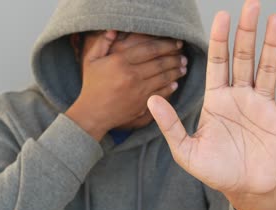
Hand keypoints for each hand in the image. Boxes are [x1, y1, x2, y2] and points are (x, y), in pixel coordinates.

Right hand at [66, 31, 187, 139]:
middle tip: (184, 55)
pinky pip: (161, 93)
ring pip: (163, 77)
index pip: (150, 49)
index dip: (167, 44)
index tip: (177, 42)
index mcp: (120, 61)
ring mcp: (138, 90)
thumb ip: (102, 43)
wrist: (92, 113)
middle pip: (160, 62)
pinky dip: (170, 87)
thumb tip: (114, 30)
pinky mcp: (142, 104)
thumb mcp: (91, 61)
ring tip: (184, 67)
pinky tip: (175, 83)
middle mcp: (131, 74)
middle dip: (175, 58)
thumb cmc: (92, 85)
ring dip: (176, 71)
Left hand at [147, 0, 275, 196]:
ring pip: (269, 69)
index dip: (220, 39)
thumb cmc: (215, 170)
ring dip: (273, 46)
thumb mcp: (186, 151)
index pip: (218, 62)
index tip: (223, 16)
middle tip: (251, 6)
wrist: (243, 188)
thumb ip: (170, 125)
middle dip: (247, 33)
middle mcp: (241, 96)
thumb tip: (151, 99)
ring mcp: (263, 106)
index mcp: (217, 99)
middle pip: (244, 58)